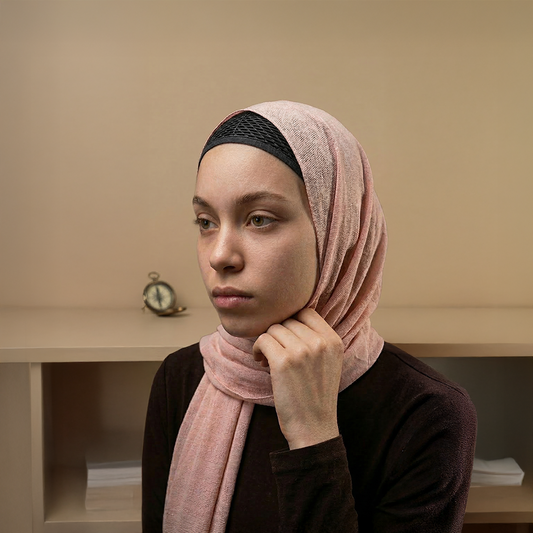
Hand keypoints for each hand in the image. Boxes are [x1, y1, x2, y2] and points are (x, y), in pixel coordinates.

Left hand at [252, 308, 343, 449]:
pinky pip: (263, 340)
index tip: (286, 339)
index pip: (306, 312)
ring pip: (274, 329)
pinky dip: (258, 349)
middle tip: (274, 352)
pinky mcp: (283, 361)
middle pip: (288, 320)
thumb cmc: (316, 395)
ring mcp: (302, 350)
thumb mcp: (328, 362)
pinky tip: (261, 362)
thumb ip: (316, 339)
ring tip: (268, 359)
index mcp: (334, 340)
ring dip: (267, 342)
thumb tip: (288, 318)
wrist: (314, 428)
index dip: (292, 322)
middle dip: (278, 334)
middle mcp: (320, 342)